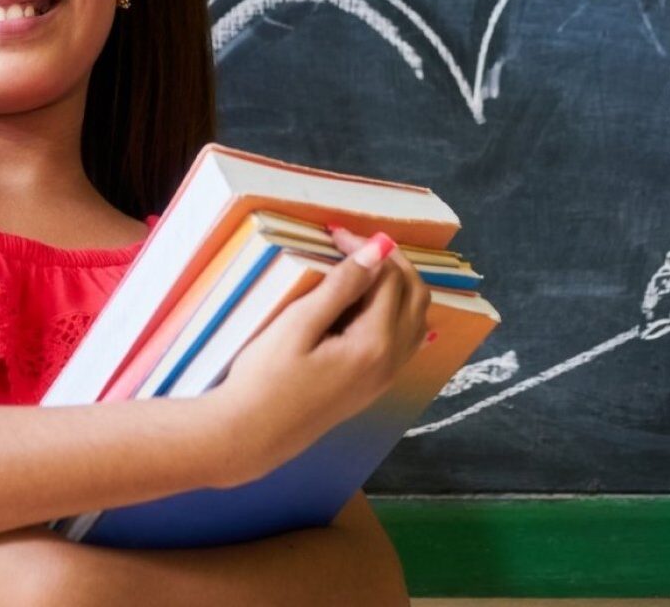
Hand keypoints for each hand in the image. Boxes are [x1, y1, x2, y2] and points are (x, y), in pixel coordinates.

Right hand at [202, 227, 430, 488]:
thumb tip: (374, 252)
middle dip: (392, 263)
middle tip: (356, 243)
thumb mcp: (297, 325)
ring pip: (416, 319)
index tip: (335, 234)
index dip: (368, 249)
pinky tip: (372, 304)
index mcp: (374, 344)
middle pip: (415, 296)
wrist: (253, 434)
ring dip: (399, 287)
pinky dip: (397, 312)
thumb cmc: (266, 378)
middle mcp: (391, 361)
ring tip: (363, 267)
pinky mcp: (373, 385)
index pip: (388, 279)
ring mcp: (385, 377)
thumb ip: (340, 288)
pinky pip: (405, 340)